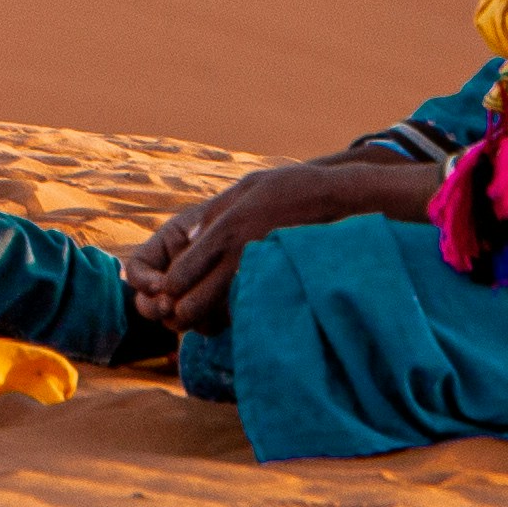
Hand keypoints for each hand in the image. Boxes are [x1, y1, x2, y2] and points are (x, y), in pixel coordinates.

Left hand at [121, 156, 436, 334]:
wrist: (339, 199)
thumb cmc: (291, 187)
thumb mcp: (247, 187)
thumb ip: (214, 213)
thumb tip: (189, 239)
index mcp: (225, 229)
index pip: (180, 274)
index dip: (168, 289)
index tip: (170, 291)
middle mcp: (238, 254)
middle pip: (193, 304)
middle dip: (181, 314)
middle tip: (180, 314)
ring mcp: (259, 272)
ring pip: (219, 315)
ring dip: (207, 319)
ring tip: (204, 317)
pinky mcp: (278, 283)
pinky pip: (247, 310)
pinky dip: (236, 315)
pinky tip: (235, 309)